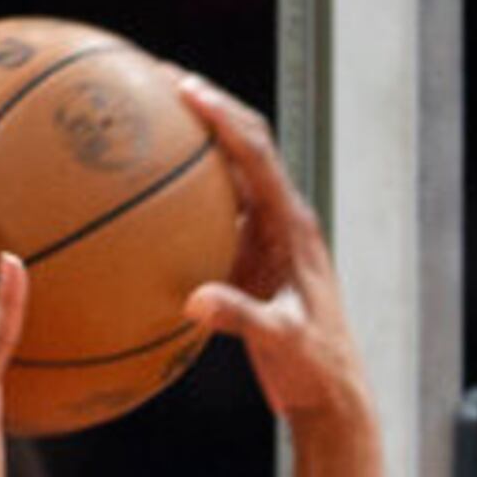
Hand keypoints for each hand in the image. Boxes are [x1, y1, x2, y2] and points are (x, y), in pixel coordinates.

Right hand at [176, 72, 371, 428]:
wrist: (331, 393)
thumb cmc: (313, 367)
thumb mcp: (278, 342)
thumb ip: (240, 317)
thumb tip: (192, 300)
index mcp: (294, 227)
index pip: (257, 156)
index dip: (223, 119)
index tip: (185, 92)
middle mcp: (282, 221)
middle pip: (244, 147)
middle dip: (207, 110)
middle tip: (159, 83)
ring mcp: (267, 238)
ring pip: (230, 176)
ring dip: (196, 146)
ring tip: (149, 122)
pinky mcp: (253, 260)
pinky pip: (214, 216)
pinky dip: (185, 198)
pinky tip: (145, 200)